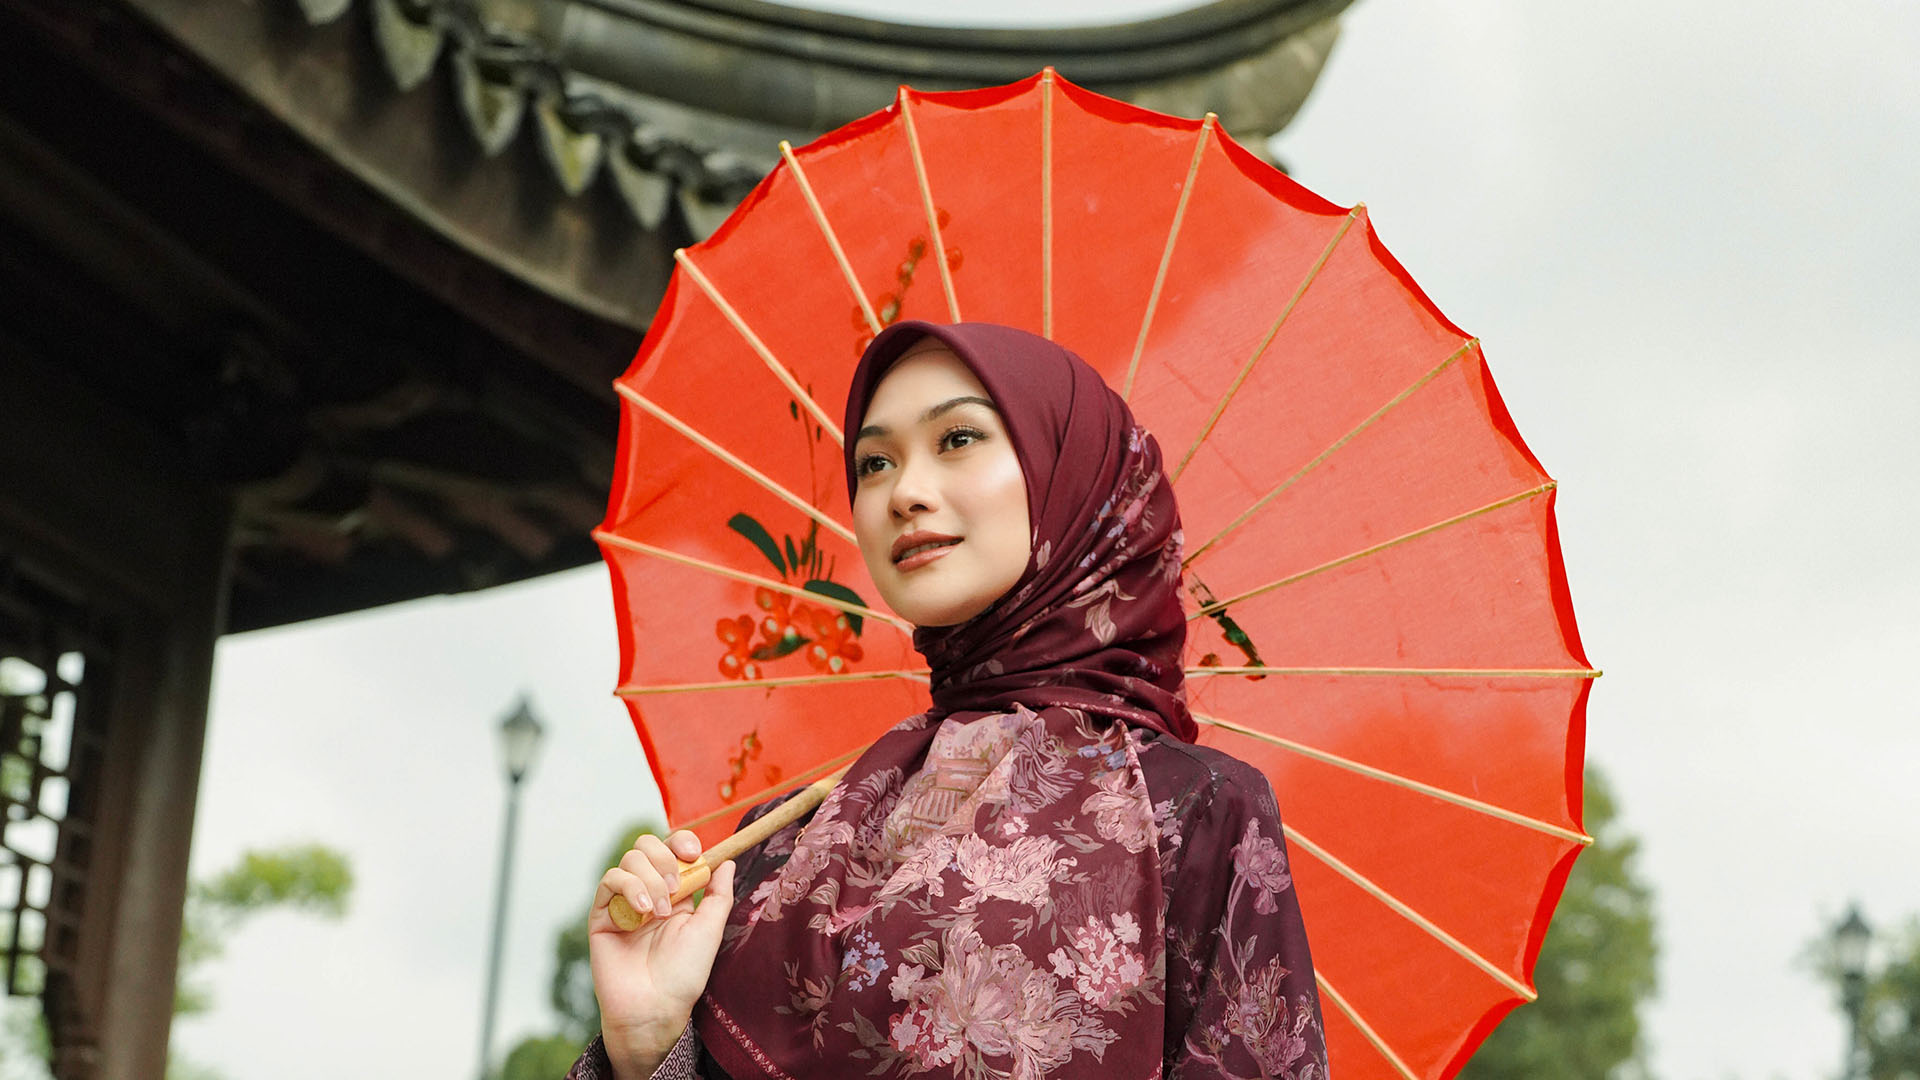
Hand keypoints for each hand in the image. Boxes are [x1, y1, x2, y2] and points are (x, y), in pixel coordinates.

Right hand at [588, 830, 735, 1078]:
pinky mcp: (603, 915)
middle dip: (664, 857)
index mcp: (676, 894)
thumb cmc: (684, 974)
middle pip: (647, 845)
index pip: (673, 849)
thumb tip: (728, 861)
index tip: (693, 852)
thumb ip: (719, 894)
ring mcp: (624, 902)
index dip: (682, 842)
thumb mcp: (710, 928)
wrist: (654, 1006)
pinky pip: (609, 881)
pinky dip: (628, 887)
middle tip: (676, 886)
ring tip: (660, 912)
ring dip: (650, 879)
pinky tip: (642, 911)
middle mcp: (649, 892)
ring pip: (630, 859)